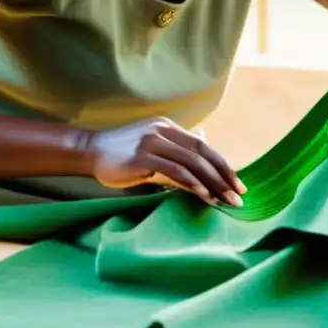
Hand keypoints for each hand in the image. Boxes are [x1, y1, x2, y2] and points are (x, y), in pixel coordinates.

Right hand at [86, 118, 245, 205]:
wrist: (89, 151)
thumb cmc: (120, 154)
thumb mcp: (151, 146)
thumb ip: (174, 150)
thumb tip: (200, 158)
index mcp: (167, 127)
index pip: (202, 145)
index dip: (222, 164)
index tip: (236, 182)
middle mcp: (163, 131)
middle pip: (202, 152)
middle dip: (224, 174)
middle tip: (239, 194)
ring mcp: (152, 142)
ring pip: (192, 161)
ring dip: (212, 182)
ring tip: (225, 200)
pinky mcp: (142, 157)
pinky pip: (174, 170)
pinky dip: (192, 183)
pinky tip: (203, 195)